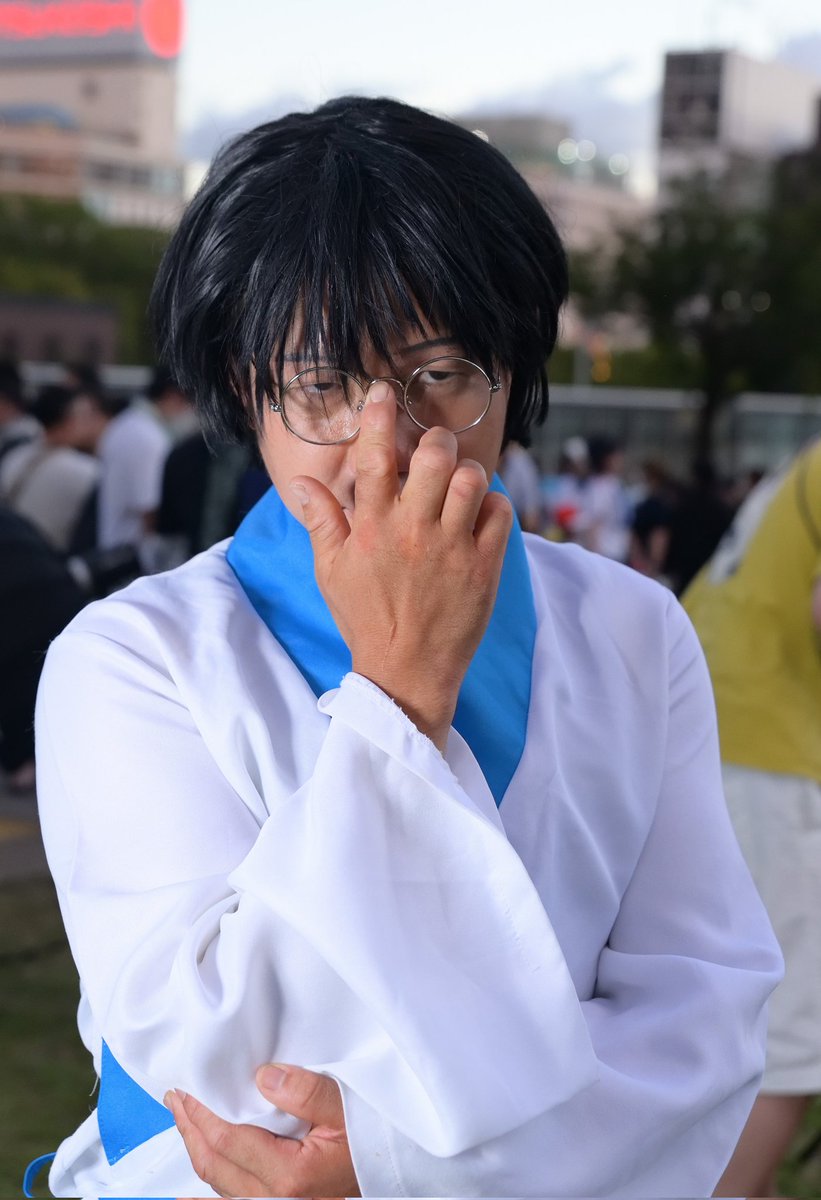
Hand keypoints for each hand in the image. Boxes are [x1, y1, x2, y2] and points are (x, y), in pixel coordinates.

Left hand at [165, 1063, 359, 1197]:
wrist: (391, 1163)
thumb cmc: (370, 1136)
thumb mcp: (346, 1105)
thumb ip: (306, 1091)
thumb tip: (263, 1078)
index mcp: (290, 1174)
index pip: (228, 1140)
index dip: (201, 1114)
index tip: (185, 1090)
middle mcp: (276, 1199)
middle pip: (214, 1164)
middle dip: (189, 1128)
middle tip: (175, 1097)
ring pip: (218, 1183)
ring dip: (196, 1148)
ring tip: (183, 1118)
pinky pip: (231, 1199)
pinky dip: (207, 1188)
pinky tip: (186, 1193)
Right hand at [291, 384, 511, 749]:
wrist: (406, 673)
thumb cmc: (366, 620)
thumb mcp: (331, 572)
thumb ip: (321, 521)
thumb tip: (301, 483)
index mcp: (371, 528)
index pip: (375, 457)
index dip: (378, 417)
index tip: (383, 394)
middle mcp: (412, 530)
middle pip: (435, 457)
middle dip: (437, 442)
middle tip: (436, 451)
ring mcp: (452, 548)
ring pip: (472, 479)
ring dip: (468, 472)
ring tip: (459, 484)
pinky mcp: (484, 566)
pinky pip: (500, 512)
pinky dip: (494, 503)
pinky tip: (480, 513)